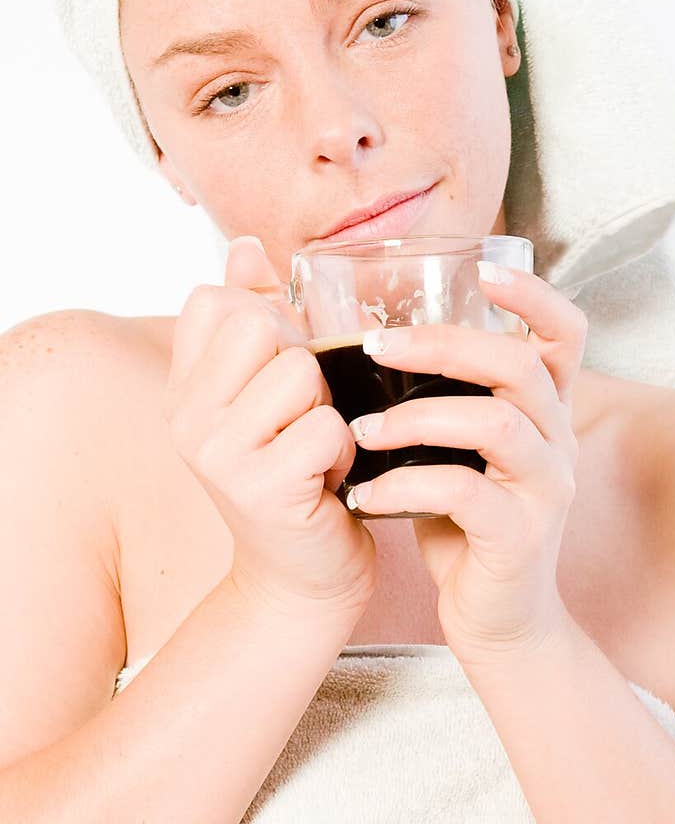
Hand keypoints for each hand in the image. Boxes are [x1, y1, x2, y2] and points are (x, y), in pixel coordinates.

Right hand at [164, 236, 375, 623]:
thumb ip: (253, 315)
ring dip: (328, 409)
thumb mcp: (262, 395)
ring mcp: (218, 454)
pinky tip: (328, 480)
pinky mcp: (260, 488)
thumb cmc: (294, 476)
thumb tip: (244, 245)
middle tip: (304, 417)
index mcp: (183, 387)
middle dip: (305, 364)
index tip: (278, 375)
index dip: (269, 321)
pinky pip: (327, 426)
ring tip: (316, 450)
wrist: (302, 578)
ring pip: (301, 372)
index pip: (216, 299)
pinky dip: (343, 451)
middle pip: (263, 325)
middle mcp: (186, 417)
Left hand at [344, 264, 588, 664]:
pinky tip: (365, 494)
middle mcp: (558, 441)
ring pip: (496, 424)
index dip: (534, 296)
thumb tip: (369, 341)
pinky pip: (466, 494)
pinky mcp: (520, 538)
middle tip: (379, 346)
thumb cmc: (467, 526)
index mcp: (545, 412)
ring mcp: (545, 490)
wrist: (498, 623)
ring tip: (360, 427)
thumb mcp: (459, 452)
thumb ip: (440, 401)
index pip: (566, 335)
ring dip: (418, 417)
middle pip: (520, 365)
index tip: (487, 268)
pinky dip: (406, 486)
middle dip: (445, 345)